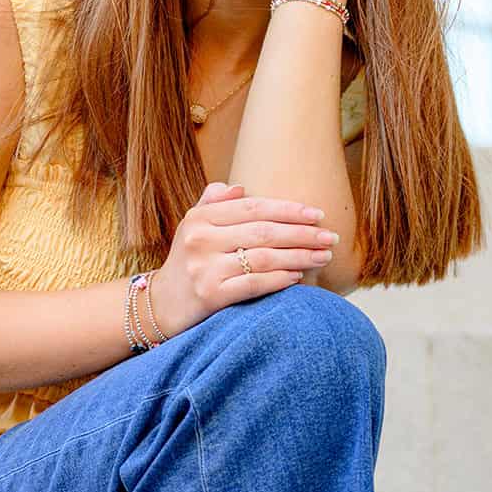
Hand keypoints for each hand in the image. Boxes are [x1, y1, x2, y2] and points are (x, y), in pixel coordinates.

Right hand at [148, 180, 339, 337]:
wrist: (161, 304)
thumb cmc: (187, 261)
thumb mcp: (193, 226)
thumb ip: (214, 203)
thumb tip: (241, 187)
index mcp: (200, 218)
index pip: (253, 208)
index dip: (288, 209)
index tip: (317, 213)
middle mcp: (201, 239)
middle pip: (264, 232)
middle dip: (303, 233)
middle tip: (330, 236)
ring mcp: (205, 268)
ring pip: (264, 257)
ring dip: (300, 256)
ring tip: (323, 256)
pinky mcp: (211, 295)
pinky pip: (255, 283)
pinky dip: (281, 279)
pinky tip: (299, 277)